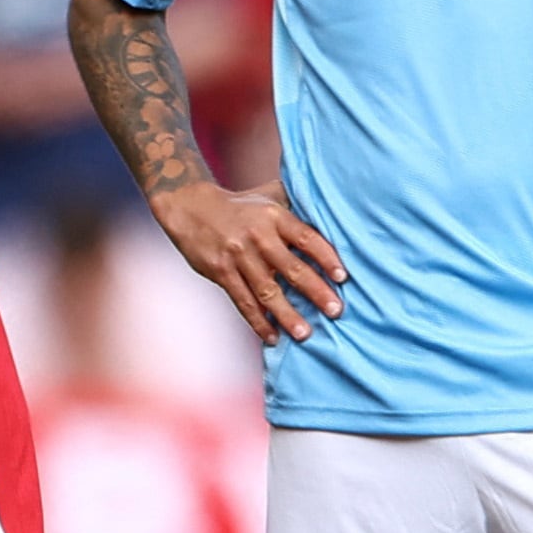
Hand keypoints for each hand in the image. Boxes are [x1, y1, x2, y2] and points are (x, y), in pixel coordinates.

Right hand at [153, 181, 346, 343]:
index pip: (306, 238)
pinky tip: (272, 336)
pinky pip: (243, 301)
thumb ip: (296, 204)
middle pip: (292, 268)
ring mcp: (238, 256)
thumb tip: (332, 210)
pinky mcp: (221, 272)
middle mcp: (257, 236)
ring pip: (267, 291)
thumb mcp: (268, 196)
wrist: (189, 207)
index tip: (342, 277)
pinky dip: (258, 321)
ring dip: (287, 314)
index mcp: (274, 216)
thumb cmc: (239, 205)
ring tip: (305, 333)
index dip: (326, 257)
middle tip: (336, 310)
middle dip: (315, 291)